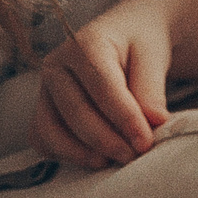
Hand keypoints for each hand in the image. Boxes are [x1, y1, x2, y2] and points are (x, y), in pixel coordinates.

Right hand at [34, 0, 171, 168]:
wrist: (123, 37)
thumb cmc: (138, 45)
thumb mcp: (153, 56)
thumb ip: (152, 88)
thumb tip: (155, 121)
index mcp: (85, 44)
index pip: (102, 87)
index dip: (124, 118)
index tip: (145, 142)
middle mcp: (56, 65)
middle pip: (75, 112)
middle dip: (107, 141)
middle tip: (135, 156)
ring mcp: (44, 89)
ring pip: (52, 131)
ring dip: (83, 153)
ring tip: (116, 160)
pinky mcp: (42, 110)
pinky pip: (43, 140)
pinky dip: (66, 155)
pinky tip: (96, 157)